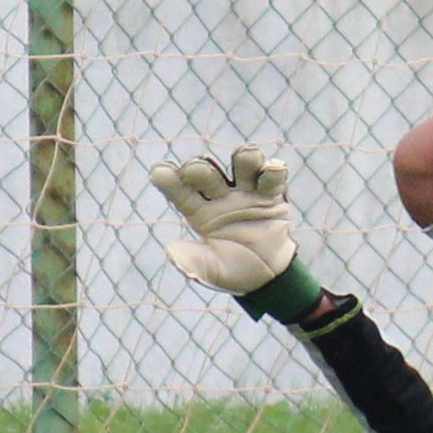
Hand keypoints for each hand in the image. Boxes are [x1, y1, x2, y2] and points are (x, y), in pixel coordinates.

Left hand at [153, 145, 297, 296]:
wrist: (266, 276)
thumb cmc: (231, 270)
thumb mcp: (210, 271)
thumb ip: (192, 262)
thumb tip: (171, 252)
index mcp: (198, 211)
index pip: (179, 191)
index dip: (168, 180)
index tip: (158, 172)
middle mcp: (219, 196)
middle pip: (206, 174)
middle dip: (200, 170)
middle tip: (197, 170)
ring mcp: (246, 193)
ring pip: (242, 166)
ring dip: (244, 159)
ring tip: (247, 156)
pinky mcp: (271, 196)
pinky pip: (272, 179)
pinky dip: (273, 171)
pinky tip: (273, 168)